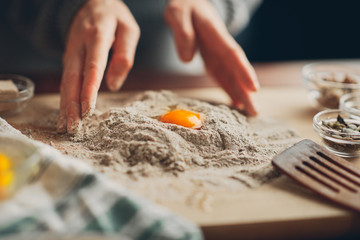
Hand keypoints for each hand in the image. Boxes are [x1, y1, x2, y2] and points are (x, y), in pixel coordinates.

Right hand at [57, 0, 139, 132]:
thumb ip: (124, 55)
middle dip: (72, 104)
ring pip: (66, 81)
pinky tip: (66, 113)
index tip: (88, 109)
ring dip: (65, 104)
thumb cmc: (114, 17)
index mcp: (97, 35)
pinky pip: (66, 79)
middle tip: (73, 126)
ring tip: (66, 126)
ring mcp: (71, 51)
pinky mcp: (69, 58)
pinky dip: (65, 97)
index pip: (93, 66)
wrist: (90, 2)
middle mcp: (79, 44)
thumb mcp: (129, 29)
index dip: (89, 88)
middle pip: (73, 77)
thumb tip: (114, 84)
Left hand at [164, 0, 258, 115]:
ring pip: (232, 75)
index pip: (233, 55)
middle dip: (247, 90)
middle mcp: (220, 46)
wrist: (190, 2)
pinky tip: (235, 103)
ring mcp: (218, 53)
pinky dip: (229, 89)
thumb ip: (182, 33)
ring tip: (250, 113)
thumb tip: (186, 59)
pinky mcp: (212, 59)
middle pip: (237, 69)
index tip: (254, 89)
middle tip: (255, 112)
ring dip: (241, 93)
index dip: (244, 72)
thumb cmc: (184, 6)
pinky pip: (222, 76)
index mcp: (215, 34)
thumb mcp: (178, 14)